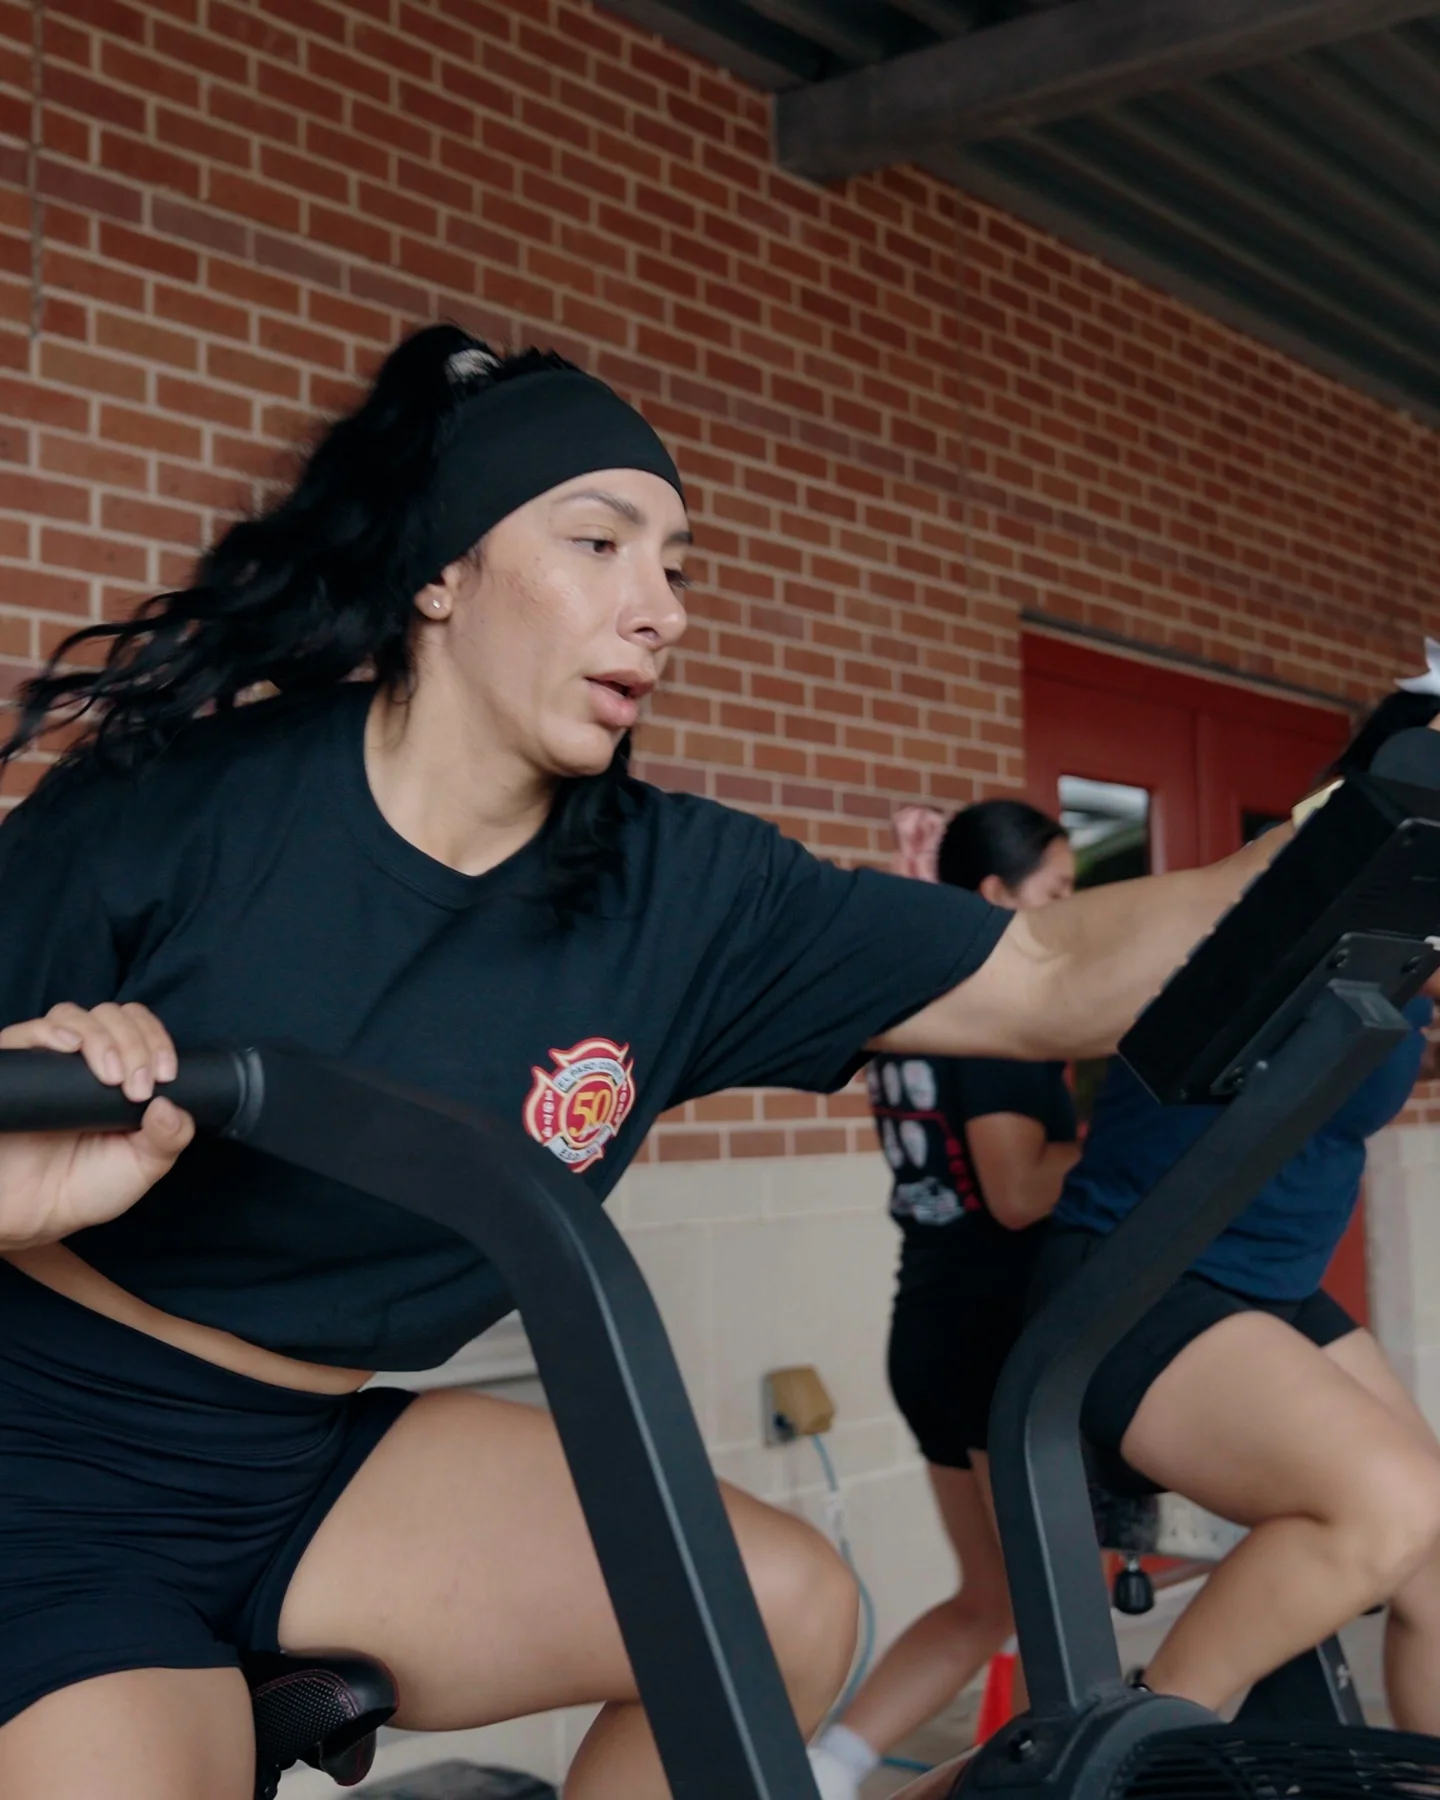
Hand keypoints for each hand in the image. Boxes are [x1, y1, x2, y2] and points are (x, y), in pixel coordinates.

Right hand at [0, 1002, 193, 1250]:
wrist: (34, 1218)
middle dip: (134, 1044)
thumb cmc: (87, 1187)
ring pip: (72, 1016)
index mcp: (116, 1069)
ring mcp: (42, 1062)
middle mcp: (79, 1059)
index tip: (166, 1075)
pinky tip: (68, 1046)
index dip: (157, 1039)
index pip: (138, 1026)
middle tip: (137, 1088)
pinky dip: (49, 1031)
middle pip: (110, 1015)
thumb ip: (168, 1138)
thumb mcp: (142, 1166)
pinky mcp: (10, 1071)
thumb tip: (172, 1105)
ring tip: (111, 1077)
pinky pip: (21, 1035)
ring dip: (101, 1038)